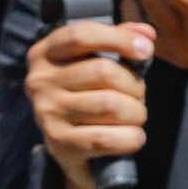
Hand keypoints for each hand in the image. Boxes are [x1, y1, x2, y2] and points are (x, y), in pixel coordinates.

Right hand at [25, 18, 154, 188]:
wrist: (73, 155)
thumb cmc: (86, 101)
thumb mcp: (94, 66)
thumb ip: (117, 43)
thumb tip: (146, 33)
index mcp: (45, 53)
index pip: (82, 35)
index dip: (118, 38)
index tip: (146, 48)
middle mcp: (41, 81)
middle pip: (102, 71)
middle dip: (133, 85)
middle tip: (139, 96)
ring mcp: (47, 113)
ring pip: (109, 105)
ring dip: (136, 112)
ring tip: (136, 117)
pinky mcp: (61, 145)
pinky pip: (106, 138)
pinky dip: (131, 138)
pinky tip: (134, 137)